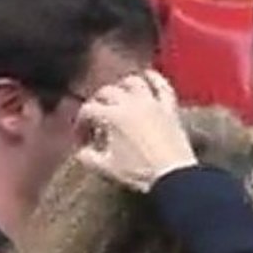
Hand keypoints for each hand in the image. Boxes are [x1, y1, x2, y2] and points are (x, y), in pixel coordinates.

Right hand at [75, 71, 196, 191]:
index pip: (88, 111)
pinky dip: (154, 78)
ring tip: (118, 94)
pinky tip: (149, 76)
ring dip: (122, 86)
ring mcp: (152, 103)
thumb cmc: (139, 172)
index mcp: (112, 116)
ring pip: (133, 82)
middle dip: (97, 102)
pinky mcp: (170, 108)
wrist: (172, 175)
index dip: (80, 123)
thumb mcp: (106, 168)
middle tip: (96, 117)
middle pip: (107, 92)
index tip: (82, 136)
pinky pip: (163, 86)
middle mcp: (131, 103)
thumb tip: (81, 152)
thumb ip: (87, 158)